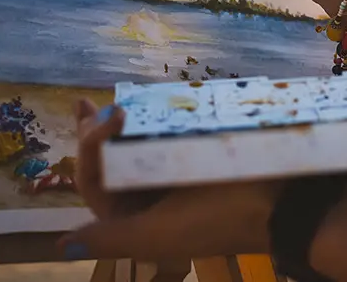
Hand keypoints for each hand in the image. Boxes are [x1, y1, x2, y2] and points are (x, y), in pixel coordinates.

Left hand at [60, 100, 280, 260]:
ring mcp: (178, 179)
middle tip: (92, 103)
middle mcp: (153, 202)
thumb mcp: (161, 235)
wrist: (285, 204)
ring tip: (112, 100)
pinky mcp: (201, 160)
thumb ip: (111, 238)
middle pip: (112, 163)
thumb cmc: (220, 219)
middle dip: (97, 132)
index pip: (97, 182)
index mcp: (138, 222)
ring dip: (124, 124)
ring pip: (139, 148)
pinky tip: (153, 104)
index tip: (107, 113)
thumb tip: (61, 246)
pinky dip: (158, 121)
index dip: (90, 148)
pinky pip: (170, 140)